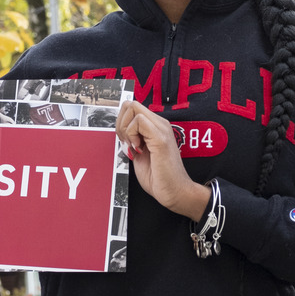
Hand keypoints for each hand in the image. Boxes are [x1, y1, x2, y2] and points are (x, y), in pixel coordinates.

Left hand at [115, 100, 210, 220]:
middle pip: (130, 104)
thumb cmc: (159, 176)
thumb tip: (120, 130)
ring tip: (133, 147)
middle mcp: (159, 124)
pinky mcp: (161, 138)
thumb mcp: (139, 153)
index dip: (122, 122)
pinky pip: (139, 121)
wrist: (174, 191)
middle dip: (121, 123)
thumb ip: (132, 140)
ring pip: (133, 108)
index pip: (131, 108)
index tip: (125, 141)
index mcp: (155, 127)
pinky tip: (138, 149)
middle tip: (126, 142)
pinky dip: (131, 134)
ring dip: (125, 129)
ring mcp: (161, 129)